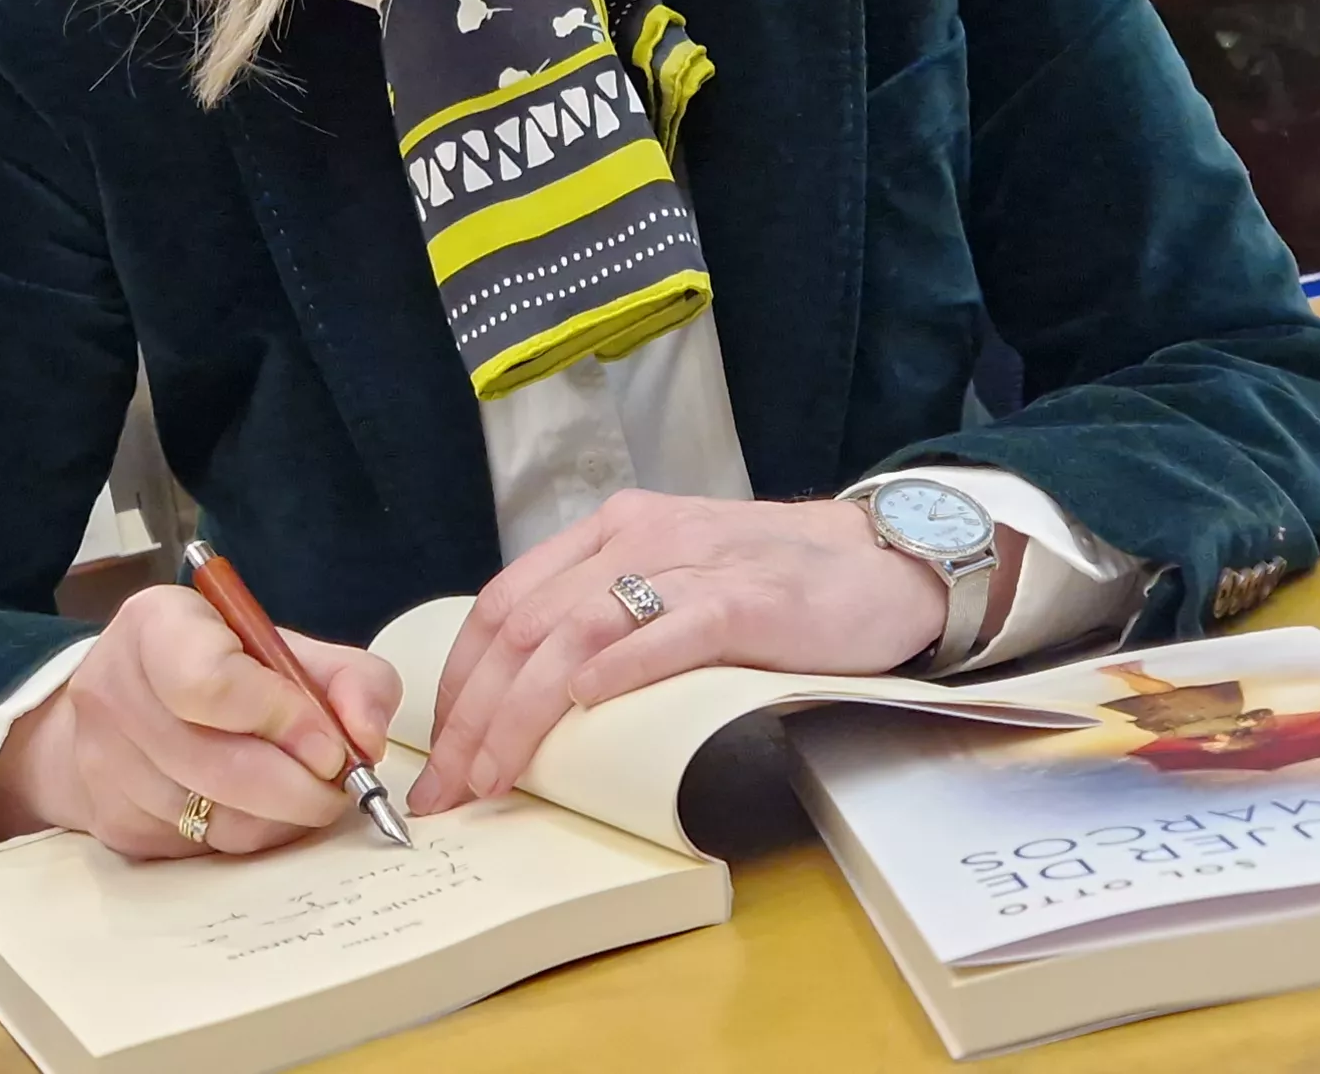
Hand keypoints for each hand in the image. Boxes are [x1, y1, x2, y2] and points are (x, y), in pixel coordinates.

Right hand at [0, 583, 401, 859]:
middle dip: (301, 788)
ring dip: (281, 819)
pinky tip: (259, 809)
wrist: (125, 707)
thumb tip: (367, 739)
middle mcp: (112, 691)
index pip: (211, 683)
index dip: (283, 720)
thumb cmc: (219, 670)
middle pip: (221, 767)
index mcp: (154, 626)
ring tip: (302, 793)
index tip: (330, 743)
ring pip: (217, 821)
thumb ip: (349, 679)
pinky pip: (201, 850)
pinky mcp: (112, 824)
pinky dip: (249, 837)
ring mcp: (102, 765)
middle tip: (339, 787)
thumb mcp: (286, 649)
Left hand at [411, 490, 949, 815]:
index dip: (459, 683)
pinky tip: (584, 705)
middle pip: (525, 627)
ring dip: (523, 712)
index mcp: (610, 531)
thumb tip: (533, 700)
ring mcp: (693, 564)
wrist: (881, 563)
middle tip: (449, 789)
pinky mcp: (748, 600)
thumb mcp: (671, 581)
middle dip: (473, 717)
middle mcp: (640, 536)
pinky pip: (670, 630)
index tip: (438, 754)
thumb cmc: (774, 585)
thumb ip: (608, 617)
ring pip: (577, 633)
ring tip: (497, 776)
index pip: (504, 604)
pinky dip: (620, 668)